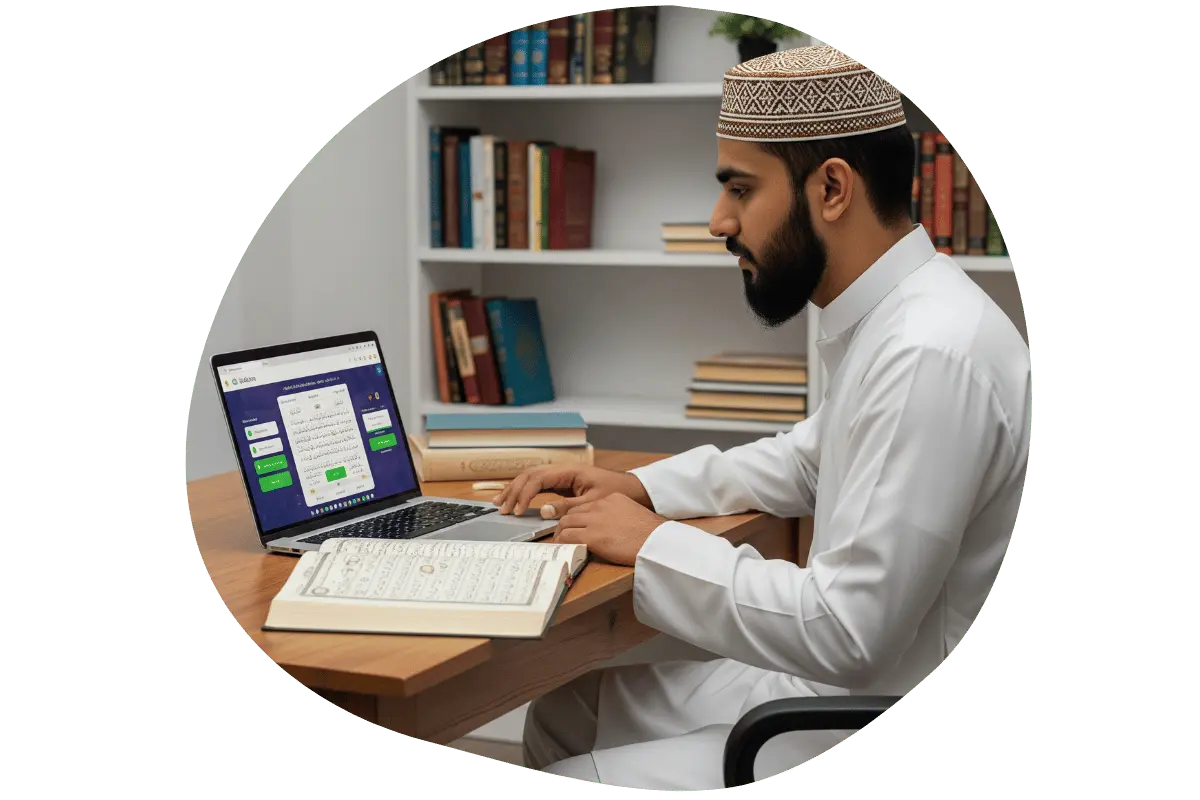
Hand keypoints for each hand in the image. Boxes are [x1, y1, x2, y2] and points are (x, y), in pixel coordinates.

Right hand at [492, 464, 652, 517]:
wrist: (634, 490)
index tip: (518, 511)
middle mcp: (563, 470)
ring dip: (516, 490)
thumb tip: (545, 511)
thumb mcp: (594, 504)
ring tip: (501, 502)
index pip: (538, 479)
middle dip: (514, 491)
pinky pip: (539, 485)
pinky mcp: (564, 484)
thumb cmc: (617, 493)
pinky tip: (516, 500)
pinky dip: (526, 492)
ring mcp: (562, 476)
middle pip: (530, 475)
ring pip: (532, 478)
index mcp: (570, 471)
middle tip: (502, 508)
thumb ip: (569, 507)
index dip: (525, 494)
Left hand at [550, 493, 667, 565]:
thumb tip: (610, 528)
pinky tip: (562, 550)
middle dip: (565, 524)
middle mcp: (600, 505)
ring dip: (561, 534)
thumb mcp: (633, 515)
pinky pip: (568, 537)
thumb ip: (618, 516)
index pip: (586, 505)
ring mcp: (595, 520)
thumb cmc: (652, 534)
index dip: (578, 517)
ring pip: (566, 523)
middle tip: (563, 536)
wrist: (657, 542)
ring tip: (560, 544)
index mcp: (612, 499)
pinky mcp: (592, 536)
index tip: (576, 526)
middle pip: (572, 512)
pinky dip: (561, 543)